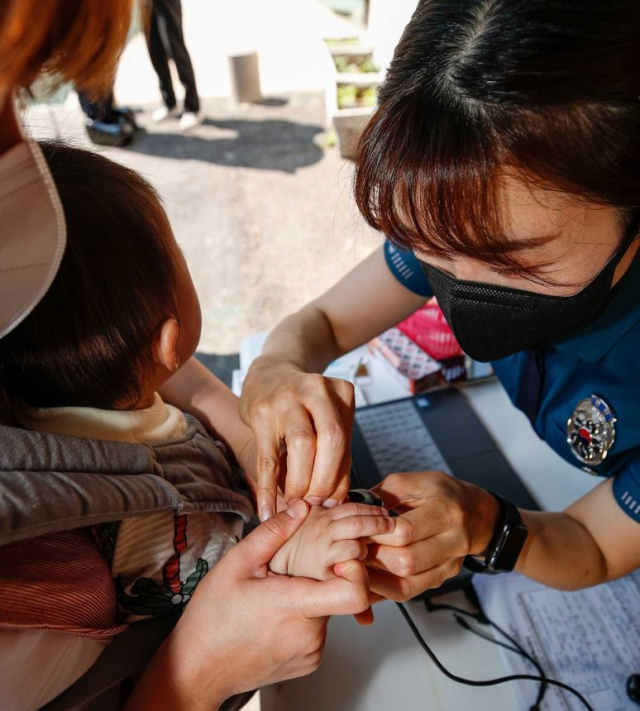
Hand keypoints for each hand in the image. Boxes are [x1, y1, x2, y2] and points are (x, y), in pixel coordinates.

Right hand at [124, 500, 371, 710]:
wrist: (197, 669)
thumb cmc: (211, 619)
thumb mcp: (236, 563)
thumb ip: (274, 532)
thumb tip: (301, 507)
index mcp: (294, 604)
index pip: (354, 592)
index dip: (356, 570)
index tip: (340, 558)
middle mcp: (309, 633)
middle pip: (338, 592)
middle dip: (319, 577)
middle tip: (286, 575)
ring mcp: (311, 651)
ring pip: (328, 610)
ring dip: (310, 598)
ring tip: (275, 598)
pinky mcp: (309, 662)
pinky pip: (318, 630)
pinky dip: (304, 619)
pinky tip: (275, 617)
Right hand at [239, 356, 354, 520]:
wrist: (269, 372)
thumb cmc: (304, 405)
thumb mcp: (326, 419)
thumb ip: (335, 454)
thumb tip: (335, 500)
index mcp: (340, 392)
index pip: (345, 441)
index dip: (341, 477)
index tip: (333, 502)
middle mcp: (316, 390)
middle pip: (330, 440)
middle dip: (325, 480)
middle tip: (316, 503)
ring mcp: (287, 398)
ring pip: (301, 445)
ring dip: (301, 483)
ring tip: (296, 503)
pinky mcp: (261, 411)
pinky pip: (267, 457)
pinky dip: (268, 489)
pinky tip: (266, 510)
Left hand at [366, 472, 498, 600]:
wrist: (474, 513)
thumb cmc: (440, 493)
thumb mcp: (412, 482)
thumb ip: (381, 494)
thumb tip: (350, 508)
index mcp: (445, 511)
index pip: (406, 531)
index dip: (376, 533)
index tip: (357, 529)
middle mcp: (453, 542)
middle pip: (406, 562)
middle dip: (373, 557)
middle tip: (353, 549)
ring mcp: (450, 565)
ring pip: (407, 584)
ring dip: (376, 578)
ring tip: (357, 565)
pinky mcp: (442, 579)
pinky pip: (409, 592)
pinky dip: (384, 589)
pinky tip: (368, 578)